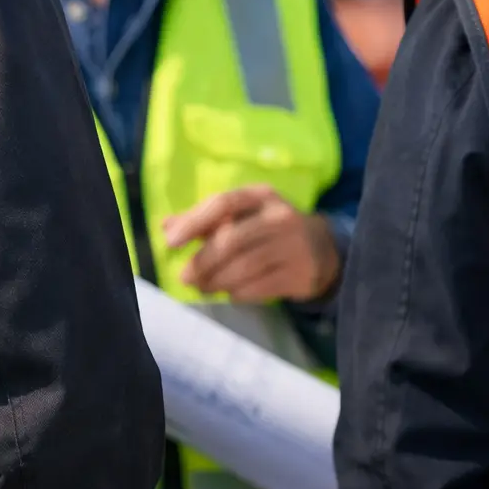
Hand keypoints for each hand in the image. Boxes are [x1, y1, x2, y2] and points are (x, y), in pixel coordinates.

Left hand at [162, 184, 340, 303]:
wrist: (321, 249)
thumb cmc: (267, 229)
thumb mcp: (242, 215)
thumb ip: (204, 220)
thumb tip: (166, 227)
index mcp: (260, 195)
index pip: (223, 203)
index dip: (194, 222)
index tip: (172, 243)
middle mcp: (279, 217)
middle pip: (232, 240)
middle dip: (202, 262)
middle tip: (185, 278)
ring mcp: (293, 246)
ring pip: (244, 267)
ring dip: (217, 281)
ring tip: (203, 287)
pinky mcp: (300, 274)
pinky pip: (259, 288)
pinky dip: (238, 293)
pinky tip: (230, 293)